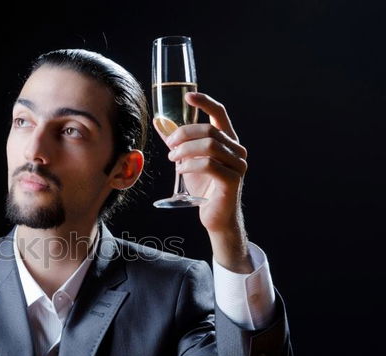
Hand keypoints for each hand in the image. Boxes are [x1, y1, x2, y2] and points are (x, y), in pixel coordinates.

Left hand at [154, 92, 252, 272]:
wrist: (215, 216)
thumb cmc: (203, 187)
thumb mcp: (187, 161)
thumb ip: (177, 142)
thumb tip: (160, 122)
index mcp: (228, 140)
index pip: (219, 114)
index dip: (205, 102)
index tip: (188, 97)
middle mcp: (237, 149)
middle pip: (208, 130)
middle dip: (184, 134)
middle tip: (169, 146)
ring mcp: (237, 164)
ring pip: (209, 146)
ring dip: (185, 150)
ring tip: (173, 159)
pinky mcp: (232, 180)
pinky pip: (208, 165)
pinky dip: (190, 165)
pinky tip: (180, 171)